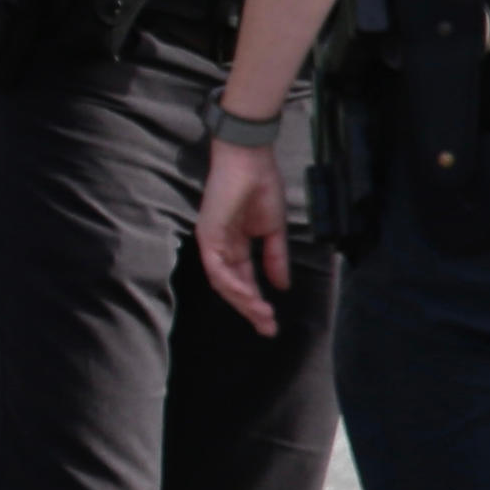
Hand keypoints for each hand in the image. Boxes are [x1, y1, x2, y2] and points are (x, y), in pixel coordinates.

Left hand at [194, 134, 287, 336]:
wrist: (251, 161)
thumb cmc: (262, 188)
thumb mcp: (274, 230)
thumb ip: (275, 258)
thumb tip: (282, 286)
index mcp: (235, 246)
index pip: (244, 281)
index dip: (257, 302)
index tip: (272, 324)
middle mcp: (220, 248)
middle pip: (231, 287)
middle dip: (250, 309)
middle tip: (268, 329)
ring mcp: (211, 242)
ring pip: (223, 282)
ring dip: (244, 301)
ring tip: (263, 315)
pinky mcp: (207, 235)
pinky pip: (216, 267)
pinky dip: (232, 284)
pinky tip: (249, 296)